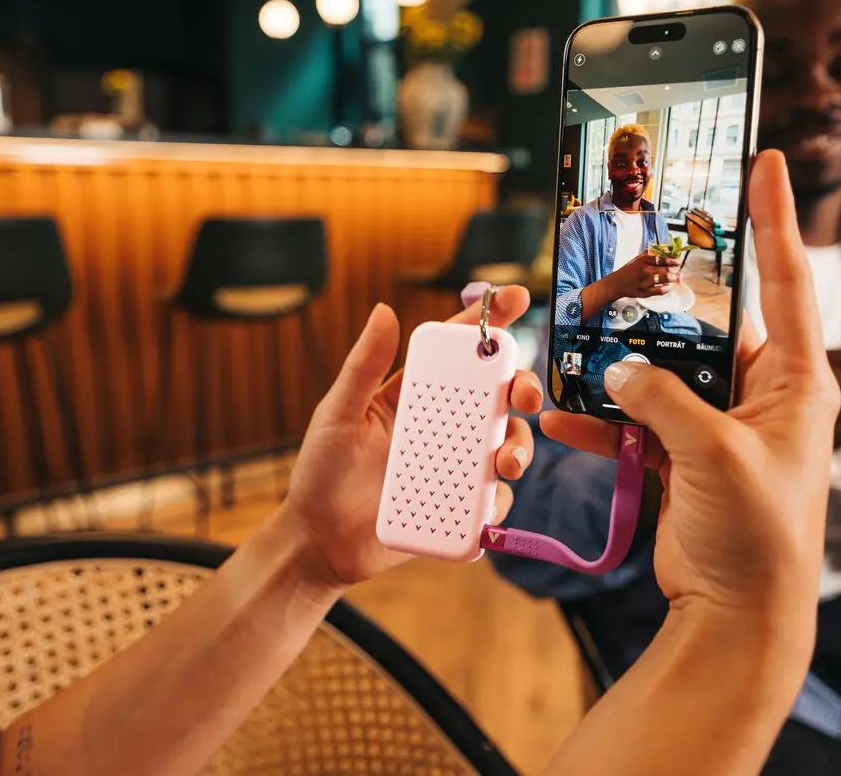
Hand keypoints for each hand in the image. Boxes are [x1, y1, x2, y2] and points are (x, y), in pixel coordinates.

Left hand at [279, 286, 544, 586]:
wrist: (318, 542)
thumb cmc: (321, 472)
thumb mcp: (338, 413)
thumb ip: (363, 365)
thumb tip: (383, 310)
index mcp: (417, 395)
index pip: (458, 351)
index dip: (488, 323)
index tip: (515, 298)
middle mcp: (444, 427)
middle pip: (498, 396)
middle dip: (522, 387)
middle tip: (521, 394)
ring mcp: (455, 466)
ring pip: (507, 445)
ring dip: (519, 447)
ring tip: (506, 462)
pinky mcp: (460, 508)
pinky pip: (494, 501)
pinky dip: (498, 501)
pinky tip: (486, 505)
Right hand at [542, 151, 840, 616]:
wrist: (735, 614)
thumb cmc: (758, 536)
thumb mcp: (715, 455)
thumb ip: (663, 400)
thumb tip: (617, 370)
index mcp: (796, 383)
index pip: (786, 283)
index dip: (775, 220)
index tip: (769, 163)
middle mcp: (761, 395)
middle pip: (706, 325)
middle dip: (660, 306)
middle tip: (622, 266)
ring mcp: (718, 425)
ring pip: (662, 372)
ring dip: (619, 368)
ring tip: (576, 346)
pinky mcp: (683, 455)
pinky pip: (637, 419)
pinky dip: (602, 418)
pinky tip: (565, 416)